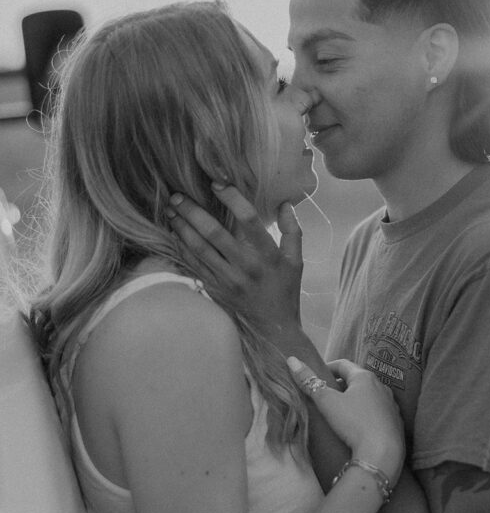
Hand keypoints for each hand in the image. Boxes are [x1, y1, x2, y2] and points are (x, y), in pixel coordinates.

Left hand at [166, 186, 302, 334]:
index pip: (249, 220)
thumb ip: (293, 231)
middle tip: (178, 194)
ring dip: (182, 228)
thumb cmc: (285, 291)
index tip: (216, 183)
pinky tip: (173, 234)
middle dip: (193, 212)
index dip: (232, 199)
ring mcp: (228, 280)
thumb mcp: (296, 261)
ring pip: (199, 249)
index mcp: (268, 256)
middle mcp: (246, 267)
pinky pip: (194, 266)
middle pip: (215, 234)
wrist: (273, 329)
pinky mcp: (215, 290)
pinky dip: (182, 248)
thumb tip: (284, 203)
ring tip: (170, 210)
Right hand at [287, 356, 404, 484]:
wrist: (383, 453)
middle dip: (340, 384)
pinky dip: (366, 414)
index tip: (316, 375)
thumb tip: (292, 360)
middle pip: (357, 380)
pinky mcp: (396, 422)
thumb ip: (309, 382)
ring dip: (354, 399)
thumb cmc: (354, 423)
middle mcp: (381, 387)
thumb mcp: (327, 402)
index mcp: (365, 377)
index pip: (343, 364)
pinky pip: (378, 412)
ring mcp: (391, 405)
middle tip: (325, 394)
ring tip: (340, 411)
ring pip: (369, 396)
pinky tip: (358, 426)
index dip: (327, 367)